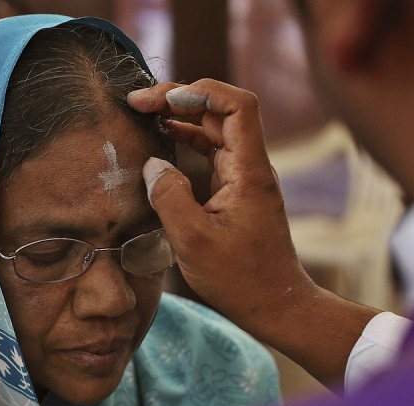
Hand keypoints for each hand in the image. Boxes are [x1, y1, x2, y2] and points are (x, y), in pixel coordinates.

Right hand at [128, 79, 377, 385]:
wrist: (275, 305)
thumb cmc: (239, 279)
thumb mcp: (194, 241)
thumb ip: (169, 197)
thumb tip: (151, 165)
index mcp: (249, 171)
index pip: (237, 105)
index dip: (199, 91)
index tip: (161, 100)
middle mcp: (250, 166)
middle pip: (220, 111)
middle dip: (180, 98)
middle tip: (137, 102)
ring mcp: (244, 177)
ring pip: (214, 129)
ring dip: (181, 117)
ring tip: (144, 114)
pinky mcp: (236, 191)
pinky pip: (211, 152)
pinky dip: (186, 140)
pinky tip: (162, 141)